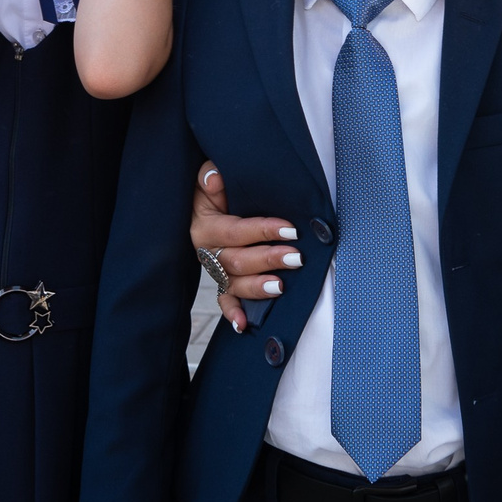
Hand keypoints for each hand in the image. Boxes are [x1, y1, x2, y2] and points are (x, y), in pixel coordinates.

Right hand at [191, 161, 299, 330]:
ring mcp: (215, 270)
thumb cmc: (217, 191)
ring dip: (257, 287)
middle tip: (296, 257)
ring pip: (234, 283)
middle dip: (268, 259)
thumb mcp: (210, 180)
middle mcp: (208, 251)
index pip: (234, 230)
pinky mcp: (221, 282)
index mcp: (205, 226)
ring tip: (281, 285)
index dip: (262, 230)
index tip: (290, 228)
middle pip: (236, 260)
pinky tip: (244, 325)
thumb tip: (215, 177)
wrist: (208, 205)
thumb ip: (210, 177)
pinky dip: (233, 313)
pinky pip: (225, 301)